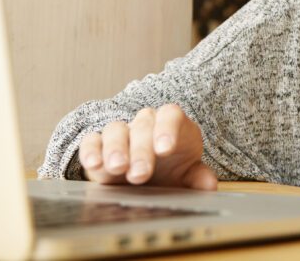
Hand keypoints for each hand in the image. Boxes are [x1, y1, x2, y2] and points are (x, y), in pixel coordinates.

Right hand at [78, 104, 216, 189]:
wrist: (150, 178)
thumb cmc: (172, 170)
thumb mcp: (188, 175)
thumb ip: (198, 177)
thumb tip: (209, 184)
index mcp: (173, 125)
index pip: (170, 115)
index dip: (167, 129)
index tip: (165, 149)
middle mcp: (146, 124)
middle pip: (143, 126)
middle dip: (141, 150)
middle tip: (140, 174)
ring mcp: (122, 133)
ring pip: (115, 129)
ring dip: (115, 149)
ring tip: (117, 168)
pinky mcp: (99, 146)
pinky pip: (91, 141)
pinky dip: (91, 150)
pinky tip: (94, 164)